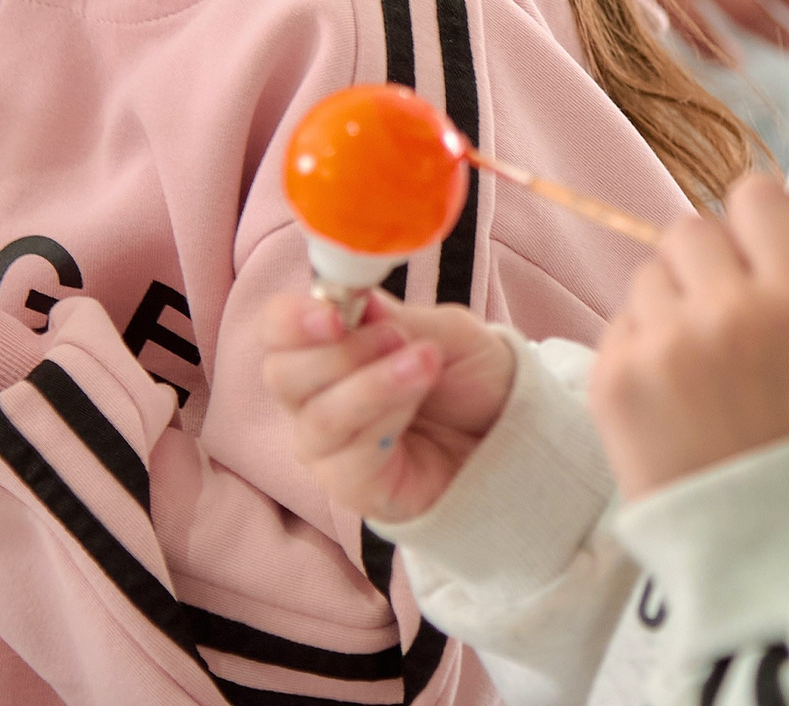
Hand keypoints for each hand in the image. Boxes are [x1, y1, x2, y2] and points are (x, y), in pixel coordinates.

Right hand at [260, 292, 515, 523]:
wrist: (512, 433)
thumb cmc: (471, 378)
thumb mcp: (447, 333)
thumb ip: (399, 318)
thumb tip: (356, 299)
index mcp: (327, 348)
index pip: (277, 332)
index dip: (291, 320)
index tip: (333, 313)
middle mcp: (315, 399)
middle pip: (282, 375)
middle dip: (338, 352)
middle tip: (396, 336)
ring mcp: (329, 448)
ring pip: (317, 418)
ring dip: (371, 385)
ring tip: (425, 363)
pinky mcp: (353, 489)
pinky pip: (347, 459)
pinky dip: (384, 419)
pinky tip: (418, 397)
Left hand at [589, 167, 788, 500]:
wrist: (754, 539)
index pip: (754, 197)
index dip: (755, 227)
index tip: (760, 265)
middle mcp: (727, 313)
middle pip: (690, 228)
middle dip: (705, 266)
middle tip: (727, 328)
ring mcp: (663, 345)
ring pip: (648, 274)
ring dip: (668, 305)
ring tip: (698, 370)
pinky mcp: (611, 376)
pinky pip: (619, 322)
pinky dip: (640, 348)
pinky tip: (669, 396)